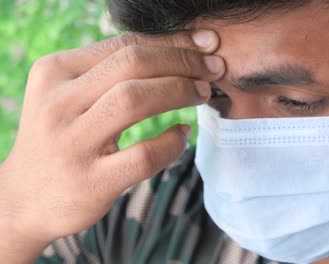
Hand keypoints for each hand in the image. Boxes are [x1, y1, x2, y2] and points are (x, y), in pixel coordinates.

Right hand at [0, 29, 223, 258]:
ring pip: (134, 99)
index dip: (172, 42)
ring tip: (202, 93)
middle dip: (182, 62)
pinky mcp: (90, 181)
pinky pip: (143, 154)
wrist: (25, 199)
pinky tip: (182, 136)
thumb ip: (109, 74)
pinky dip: (172, 143)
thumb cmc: (62, 139)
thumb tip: (174, 52)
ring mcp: (72, 143)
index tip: (205, 44)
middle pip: (132, 64)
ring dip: (179, 91)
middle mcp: (58, 103)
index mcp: (55, 72)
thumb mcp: (69, 97)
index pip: (123, 44)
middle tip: (213, 69)